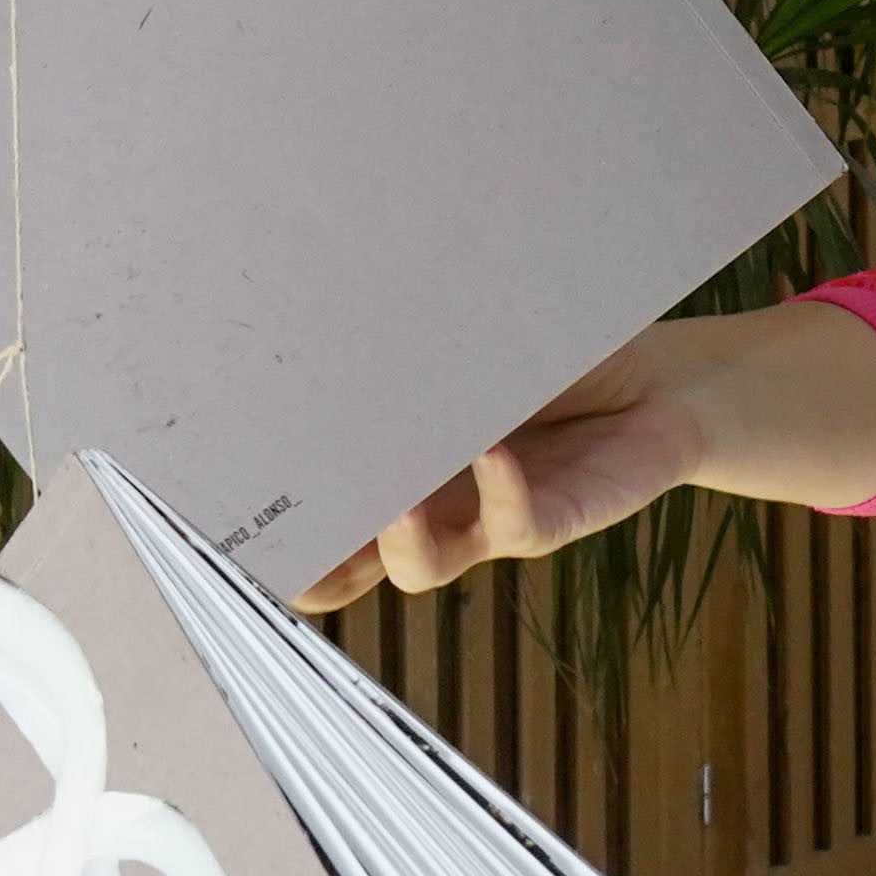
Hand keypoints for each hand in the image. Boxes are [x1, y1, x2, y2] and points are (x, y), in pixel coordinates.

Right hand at [298, 336, 706, 611]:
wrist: (654, 386)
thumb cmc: (548, 357)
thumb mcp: (477, 344)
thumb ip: (426, 346)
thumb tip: (355, 308)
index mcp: (391, 464)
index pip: (313, 509)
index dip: (266, 518)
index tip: (220, 497)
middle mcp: (425, 505)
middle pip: (343, 566)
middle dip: (306, 562)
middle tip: (279, 534)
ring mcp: (482, 522)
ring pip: (421, 567)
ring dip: (401, 539)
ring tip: (397, 500)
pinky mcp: (549, 524)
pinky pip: (514, 528)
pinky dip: (500, 493)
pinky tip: (495, 452)